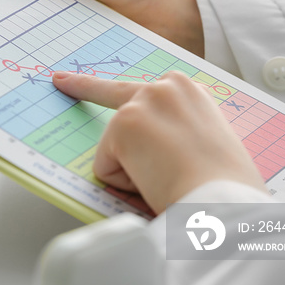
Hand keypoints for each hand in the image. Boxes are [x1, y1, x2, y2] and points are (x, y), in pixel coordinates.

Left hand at [52, 70, 265, 213]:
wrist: (225, 204)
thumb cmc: (225, 190)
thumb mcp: (208, 151)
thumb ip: (179, 140)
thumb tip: (156, 159)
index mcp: (192, 95)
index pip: (144, 91)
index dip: (113, 94)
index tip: (77, 79)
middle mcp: (168, 87)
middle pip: (112, 93)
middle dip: (83, 88)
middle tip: (59, 79)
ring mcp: (145, 102)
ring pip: (116, 147)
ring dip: (135, 172)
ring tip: (171, 181)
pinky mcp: (125, 124)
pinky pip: (106, 168)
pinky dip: (125, 185)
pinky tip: (156, 184)